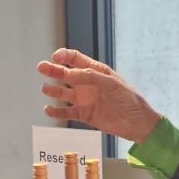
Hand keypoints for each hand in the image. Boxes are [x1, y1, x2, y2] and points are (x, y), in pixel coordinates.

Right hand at [37, 48, 161, 143]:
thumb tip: (69, 74)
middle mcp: (88, 84)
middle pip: (66, 74)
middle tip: (42, 67)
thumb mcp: (111, 83)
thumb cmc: (130, 99)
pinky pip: (66, 112)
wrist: (137, 122)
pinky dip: (56, 111)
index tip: (55, 57)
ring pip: (63, 93)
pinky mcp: (84, 114)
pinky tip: (48, 109)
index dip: (64, 56)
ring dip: (53, 90)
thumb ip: (90, 77)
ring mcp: (85, 99)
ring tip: (45, 88)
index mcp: (96, 72)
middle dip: (53, 70)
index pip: (76, 59)